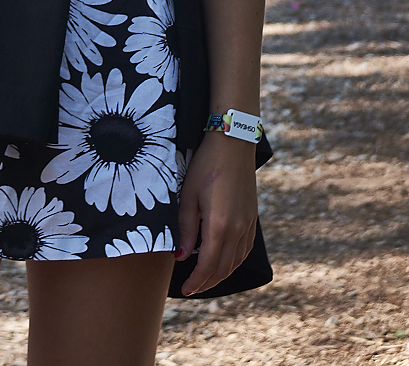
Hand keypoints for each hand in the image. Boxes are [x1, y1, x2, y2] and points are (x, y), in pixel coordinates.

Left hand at [175, 133, 256, 295]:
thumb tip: (181, 256)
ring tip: (204, 278)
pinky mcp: (252, 218)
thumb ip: (185, 228)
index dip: (196, 281)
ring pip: (236, 261)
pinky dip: (233, 261)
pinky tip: (224, 261)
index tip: (184, 290)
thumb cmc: (205, 166)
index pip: (208, 265)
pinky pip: (244, 249)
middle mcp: (237, 229)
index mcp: (219, 225)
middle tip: (191, 288)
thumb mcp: (188, 195)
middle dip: (206, 282)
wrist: (233, 143)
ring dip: (220, 274)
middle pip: (223, 268)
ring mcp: (248, 224)